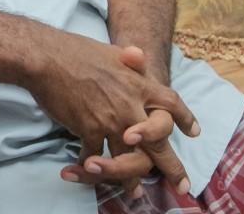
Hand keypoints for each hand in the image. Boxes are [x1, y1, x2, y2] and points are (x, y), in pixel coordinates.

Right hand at [28, 33, 195, 170]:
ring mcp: (110, 120)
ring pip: (127, 159)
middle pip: (158, 143)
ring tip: (135, 194)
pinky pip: (95, 157)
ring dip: (130, 180)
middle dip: (171, 167)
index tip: (195, 132)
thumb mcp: (111, 51)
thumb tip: (139, 55)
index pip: (171, 103)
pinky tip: (87, 170)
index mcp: (139, 84)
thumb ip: (129, 59)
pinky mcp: (88, 130)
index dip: (185, 118)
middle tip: (182, 185)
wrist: (49, 58)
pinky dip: (91, 166)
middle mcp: (130, 106)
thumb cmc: (78, 51)